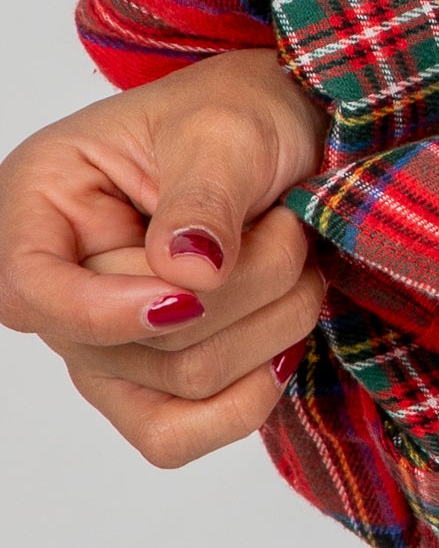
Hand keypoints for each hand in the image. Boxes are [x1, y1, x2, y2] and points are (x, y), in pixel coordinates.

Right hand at [0, 53, 328, 467]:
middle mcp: (58, 282)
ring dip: (270, 324)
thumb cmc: (243, 111)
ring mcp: (101, 341)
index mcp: (41, 202)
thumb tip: (187, 275)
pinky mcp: (149, 384)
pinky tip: (283, 336)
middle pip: (135, 346)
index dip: (109, 310)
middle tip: (290, 224)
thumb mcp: (226, 126)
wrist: (289, 130)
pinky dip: (251, 394)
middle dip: (243, 289)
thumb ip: (203, 197)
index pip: (33, 292)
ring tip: (297, 257)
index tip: (195, 290)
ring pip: (182, 386)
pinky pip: (180, 435)